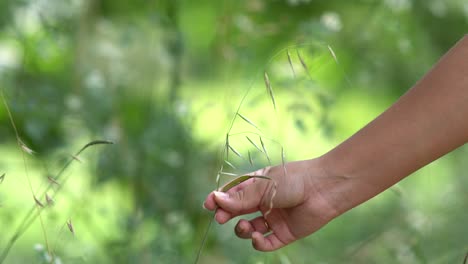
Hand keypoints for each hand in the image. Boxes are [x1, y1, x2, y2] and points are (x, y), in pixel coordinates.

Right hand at [203, 158, 349, 250]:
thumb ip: (240, 197)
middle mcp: (264, 202)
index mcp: (257, 185)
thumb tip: (215, 199)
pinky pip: (266, 242)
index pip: (233, 193)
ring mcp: (274, 218)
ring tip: (243, 227)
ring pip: (249, 228)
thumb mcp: (263, 187)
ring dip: (241, 230)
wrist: (323, 188)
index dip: (220, 199)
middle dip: (227, 215)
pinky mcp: (284, 233)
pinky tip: (255, 237)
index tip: (208, 203)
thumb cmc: (293, 180)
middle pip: (238, 211)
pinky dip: (257, 242)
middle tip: (220, 218)